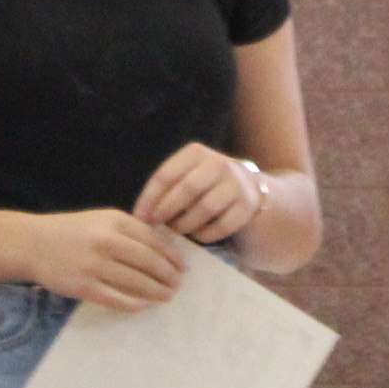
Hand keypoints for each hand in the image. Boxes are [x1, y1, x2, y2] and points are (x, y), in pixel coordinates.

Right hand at [20, 209, 184, 312]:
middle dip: (168, 275)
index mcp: (114, 221)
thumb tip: (164, 249)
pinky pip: (116, 299)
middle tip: (178, 284)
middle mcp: (106, 241)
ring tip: (167, 295)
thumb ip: (129, 230)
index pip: (153, 239)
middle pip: (149, 262)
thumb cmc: (72, 231)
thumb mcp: (101, 219)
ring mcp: (94, 265)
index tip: (184, 266)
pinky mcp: (83, 287)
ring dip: (156, 291)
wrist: (31, 244)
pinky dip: (134, 304)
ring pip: (136, 282)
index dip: (172, 255)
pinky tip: (144, 305)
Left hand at [136, 143, 263, 245]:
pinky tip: (198, 235)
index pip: (166, 175)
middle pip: (186, 189)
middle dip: (166, 211)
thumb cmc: (204, 184)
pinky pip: (222, 226)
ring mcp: (236, 183)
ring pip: (205, 209)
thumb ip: (165, 189)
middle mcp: (218, 163)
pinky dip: (206, 234)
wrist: (248, 187)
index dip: (149, 199)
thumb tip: (141, 216)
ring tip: (177, 230)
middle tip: (156, 226)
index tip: (140, 217)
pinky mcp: (248, 205)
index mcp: (196, 153)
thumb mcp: (185, 175)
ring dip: (186, 224)